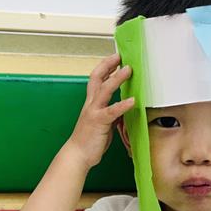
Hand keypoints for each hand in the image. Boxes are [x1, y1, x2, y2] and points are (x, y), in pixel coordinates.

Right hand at [65, 54, 134, 168]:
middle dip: (108, 65)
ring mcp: (94, 112)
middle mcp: (91, 104)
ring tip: (128, 70)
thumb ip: (111, 113)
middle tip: (119, 56)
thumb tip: (123, 108)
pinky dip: (122, 105)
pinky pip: (112, 111)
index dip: (105, 67)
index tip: (115, 58)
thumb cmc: (89, 140)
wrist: (77, 155)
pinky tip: (132, 101)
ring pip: (105, 90)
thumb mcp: (103, 123)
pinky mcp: (99, 122)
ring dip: (117, 78)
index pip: (96, 79)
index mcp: (91, 103)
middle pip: (97, 78)